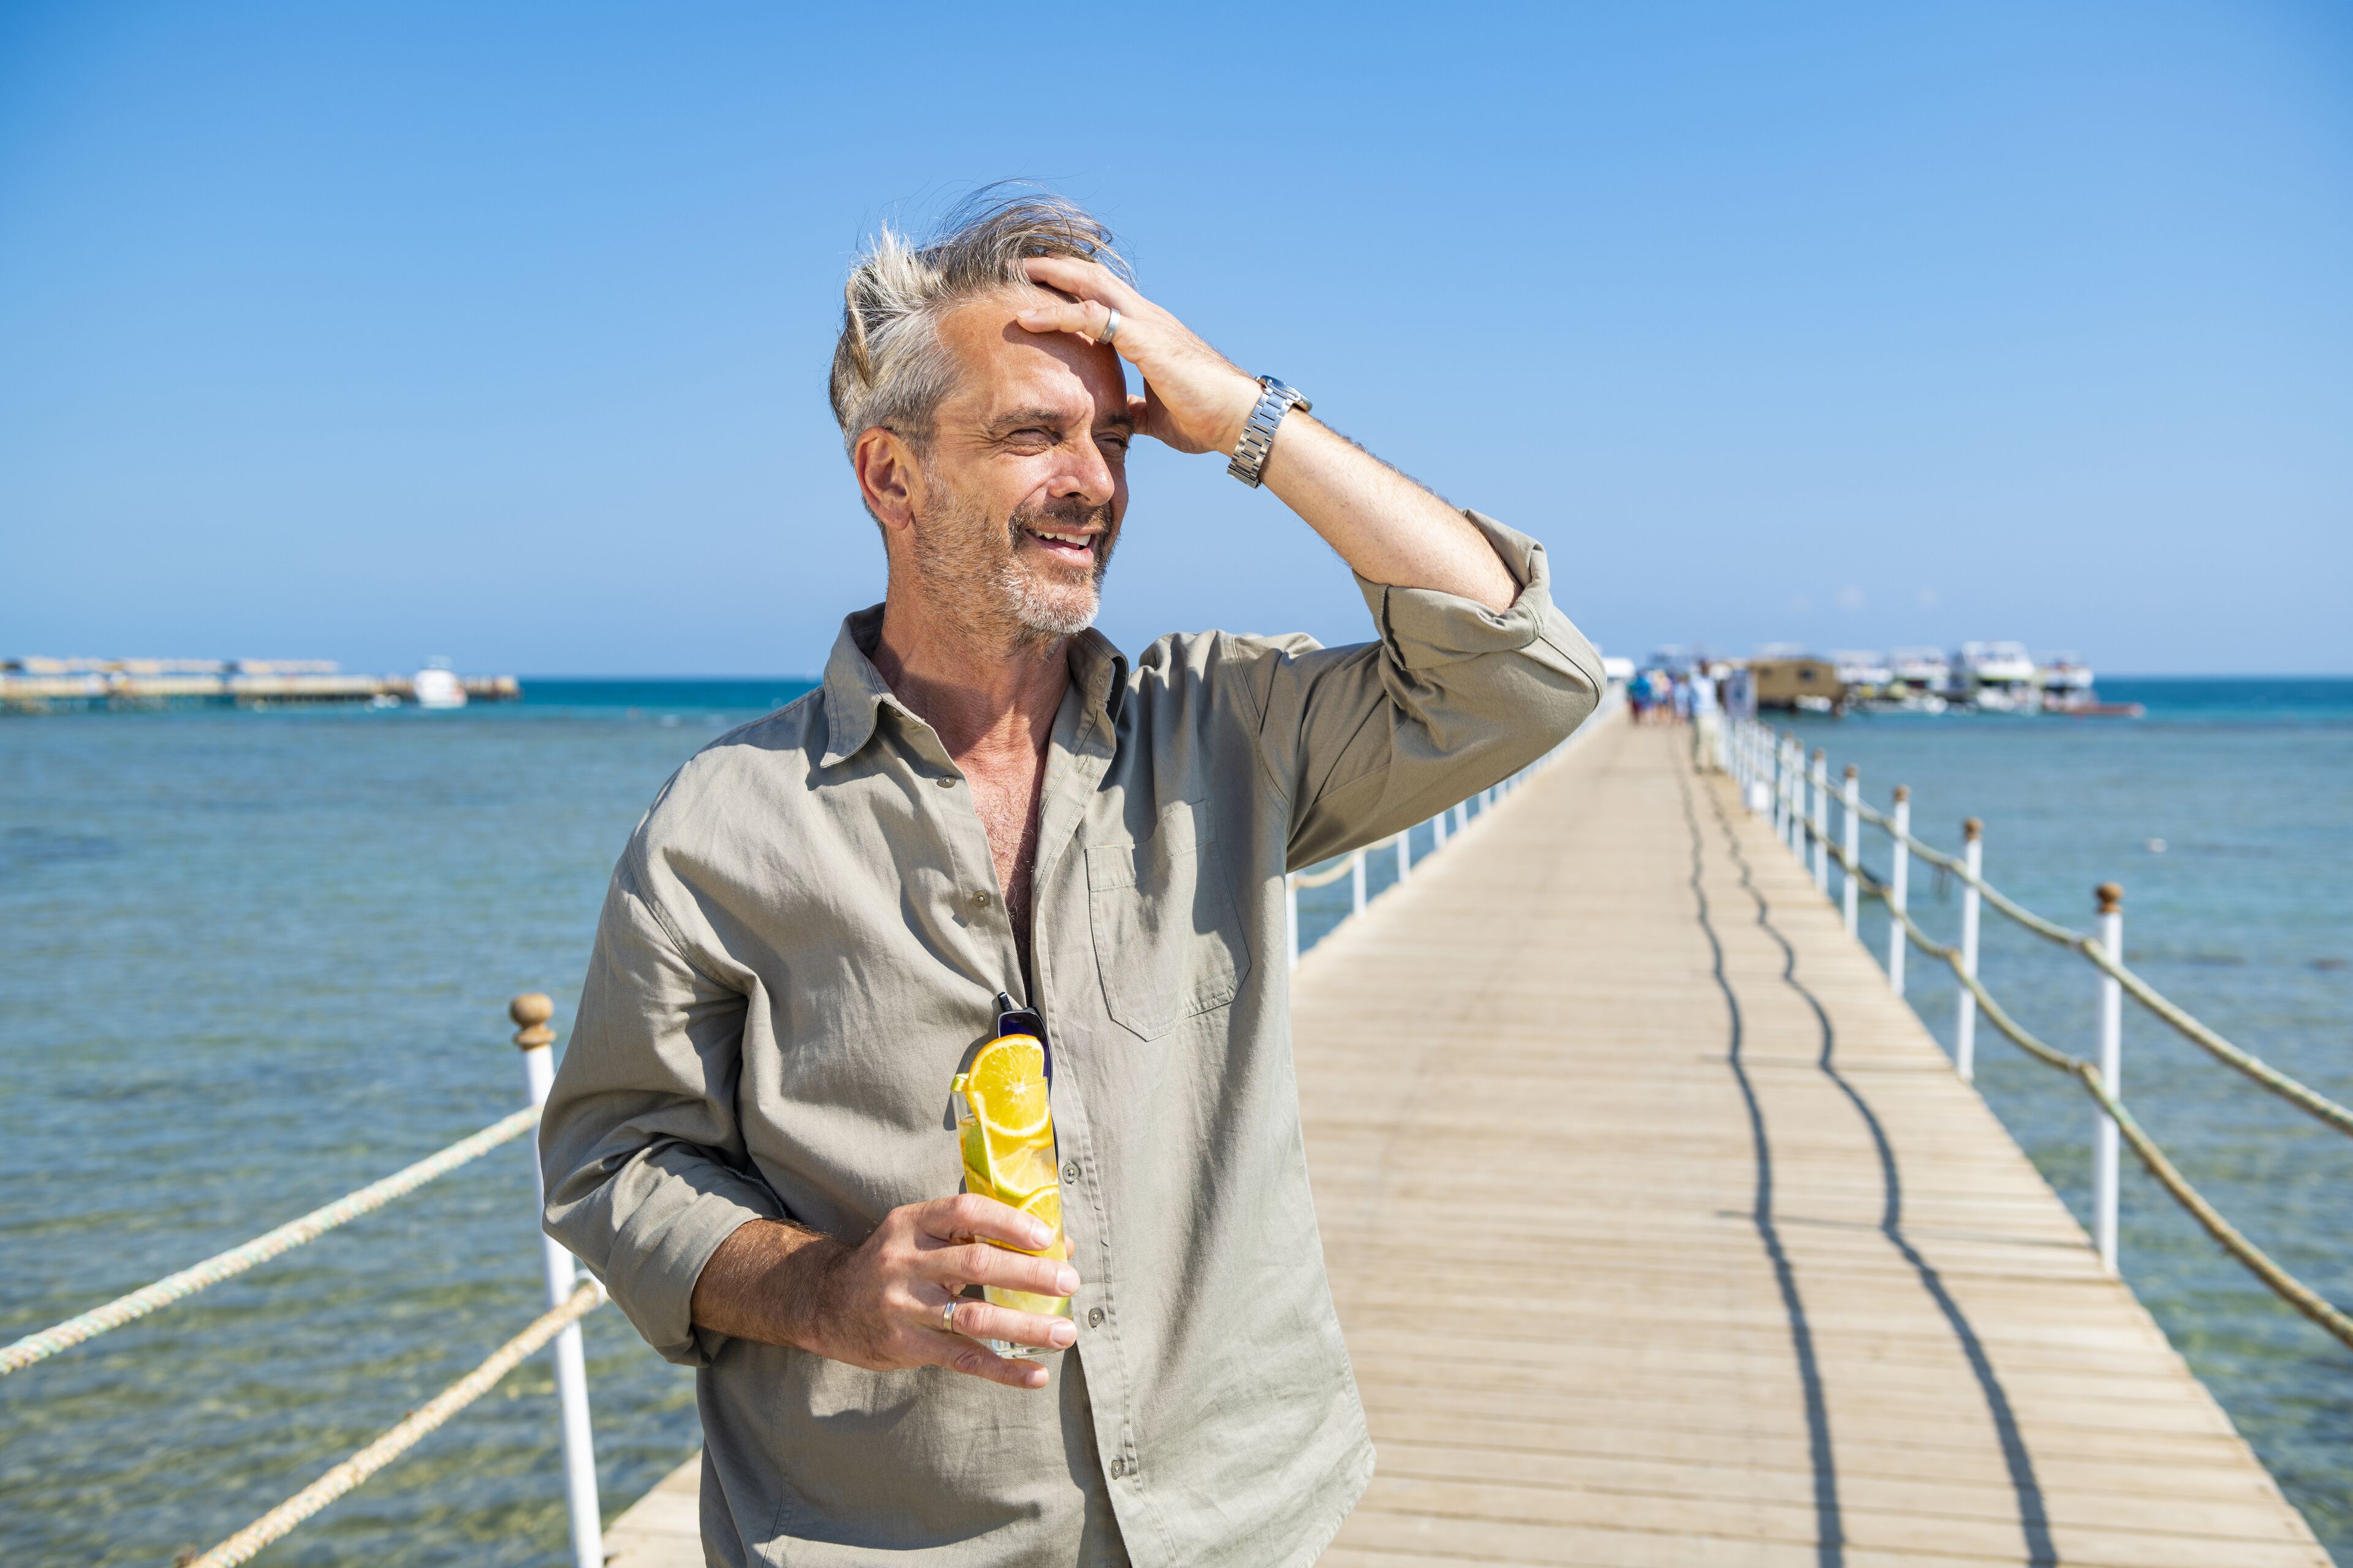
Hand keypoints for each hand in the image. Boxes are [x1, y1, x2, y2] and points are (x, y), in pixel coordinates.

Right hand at [801, 1193, 1079, 1389]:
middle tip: (1070, 1282)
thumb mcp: (918, 1235)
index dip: (1008, 1222)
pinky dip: (1002, 1369)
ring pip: (974, 1318)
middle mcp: (905, 1262)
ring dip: (1025, 1327)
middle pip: (977, 1264)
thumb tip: (1054, 1245)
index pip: (964, 1213)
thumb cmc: (892, 1263)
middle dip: (1030, 1275)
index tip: (1047, 1237)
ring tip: (1065, 1333)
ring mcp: (903, 1306)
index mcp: (911, 1223)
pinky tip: (1035, 1374)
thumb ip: (973, 1235)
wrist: (825, 1303)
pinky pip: (962, 1359)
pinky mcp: (905, 1345)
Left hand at [1017, 255, 1264, 458]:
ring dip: (1050, 276)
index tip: (1038, 288)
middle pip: (1093, 276)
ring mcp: (1146, 323)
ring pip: (1089, 283)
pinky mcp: (1145, 338)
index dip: (1072, 287)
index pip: (1104, 296)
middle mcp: (1146, 317)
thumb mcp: (1157, 413)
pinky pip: (1091, 316)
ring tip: (1015, 273)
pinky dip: (1056, 314)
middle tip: (1019, 265)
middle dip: (1055, 268)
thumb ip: (1133, 405)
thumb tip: (1116, 412)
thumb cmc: (1205, 417)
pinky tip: (1027, 318)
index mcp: (1148, 331)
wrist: (1237, 419)